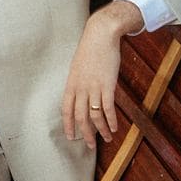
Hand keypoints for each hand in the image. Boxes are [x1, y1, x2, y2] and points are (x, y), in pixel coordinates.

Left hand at [61, 0, 141, 148]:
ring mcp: (93, 87)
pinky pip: (108, 109)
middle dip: (86, 134)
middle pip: (80, 117)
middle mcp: (80, 88)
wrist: (101, 34)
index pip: (66, 110)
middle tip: (91, 146)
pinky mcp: (107, 85)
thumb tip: (82, 95)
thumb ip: (79, 82)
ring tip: (107, 139)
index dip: (68, 125)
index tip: (71, 137)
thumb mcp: (79, 67)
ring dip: (101, 130)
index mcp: (71, 83)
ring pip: (95, 116)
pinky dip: (111, 121)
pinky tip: (115, 128)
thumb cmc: (91, 49)